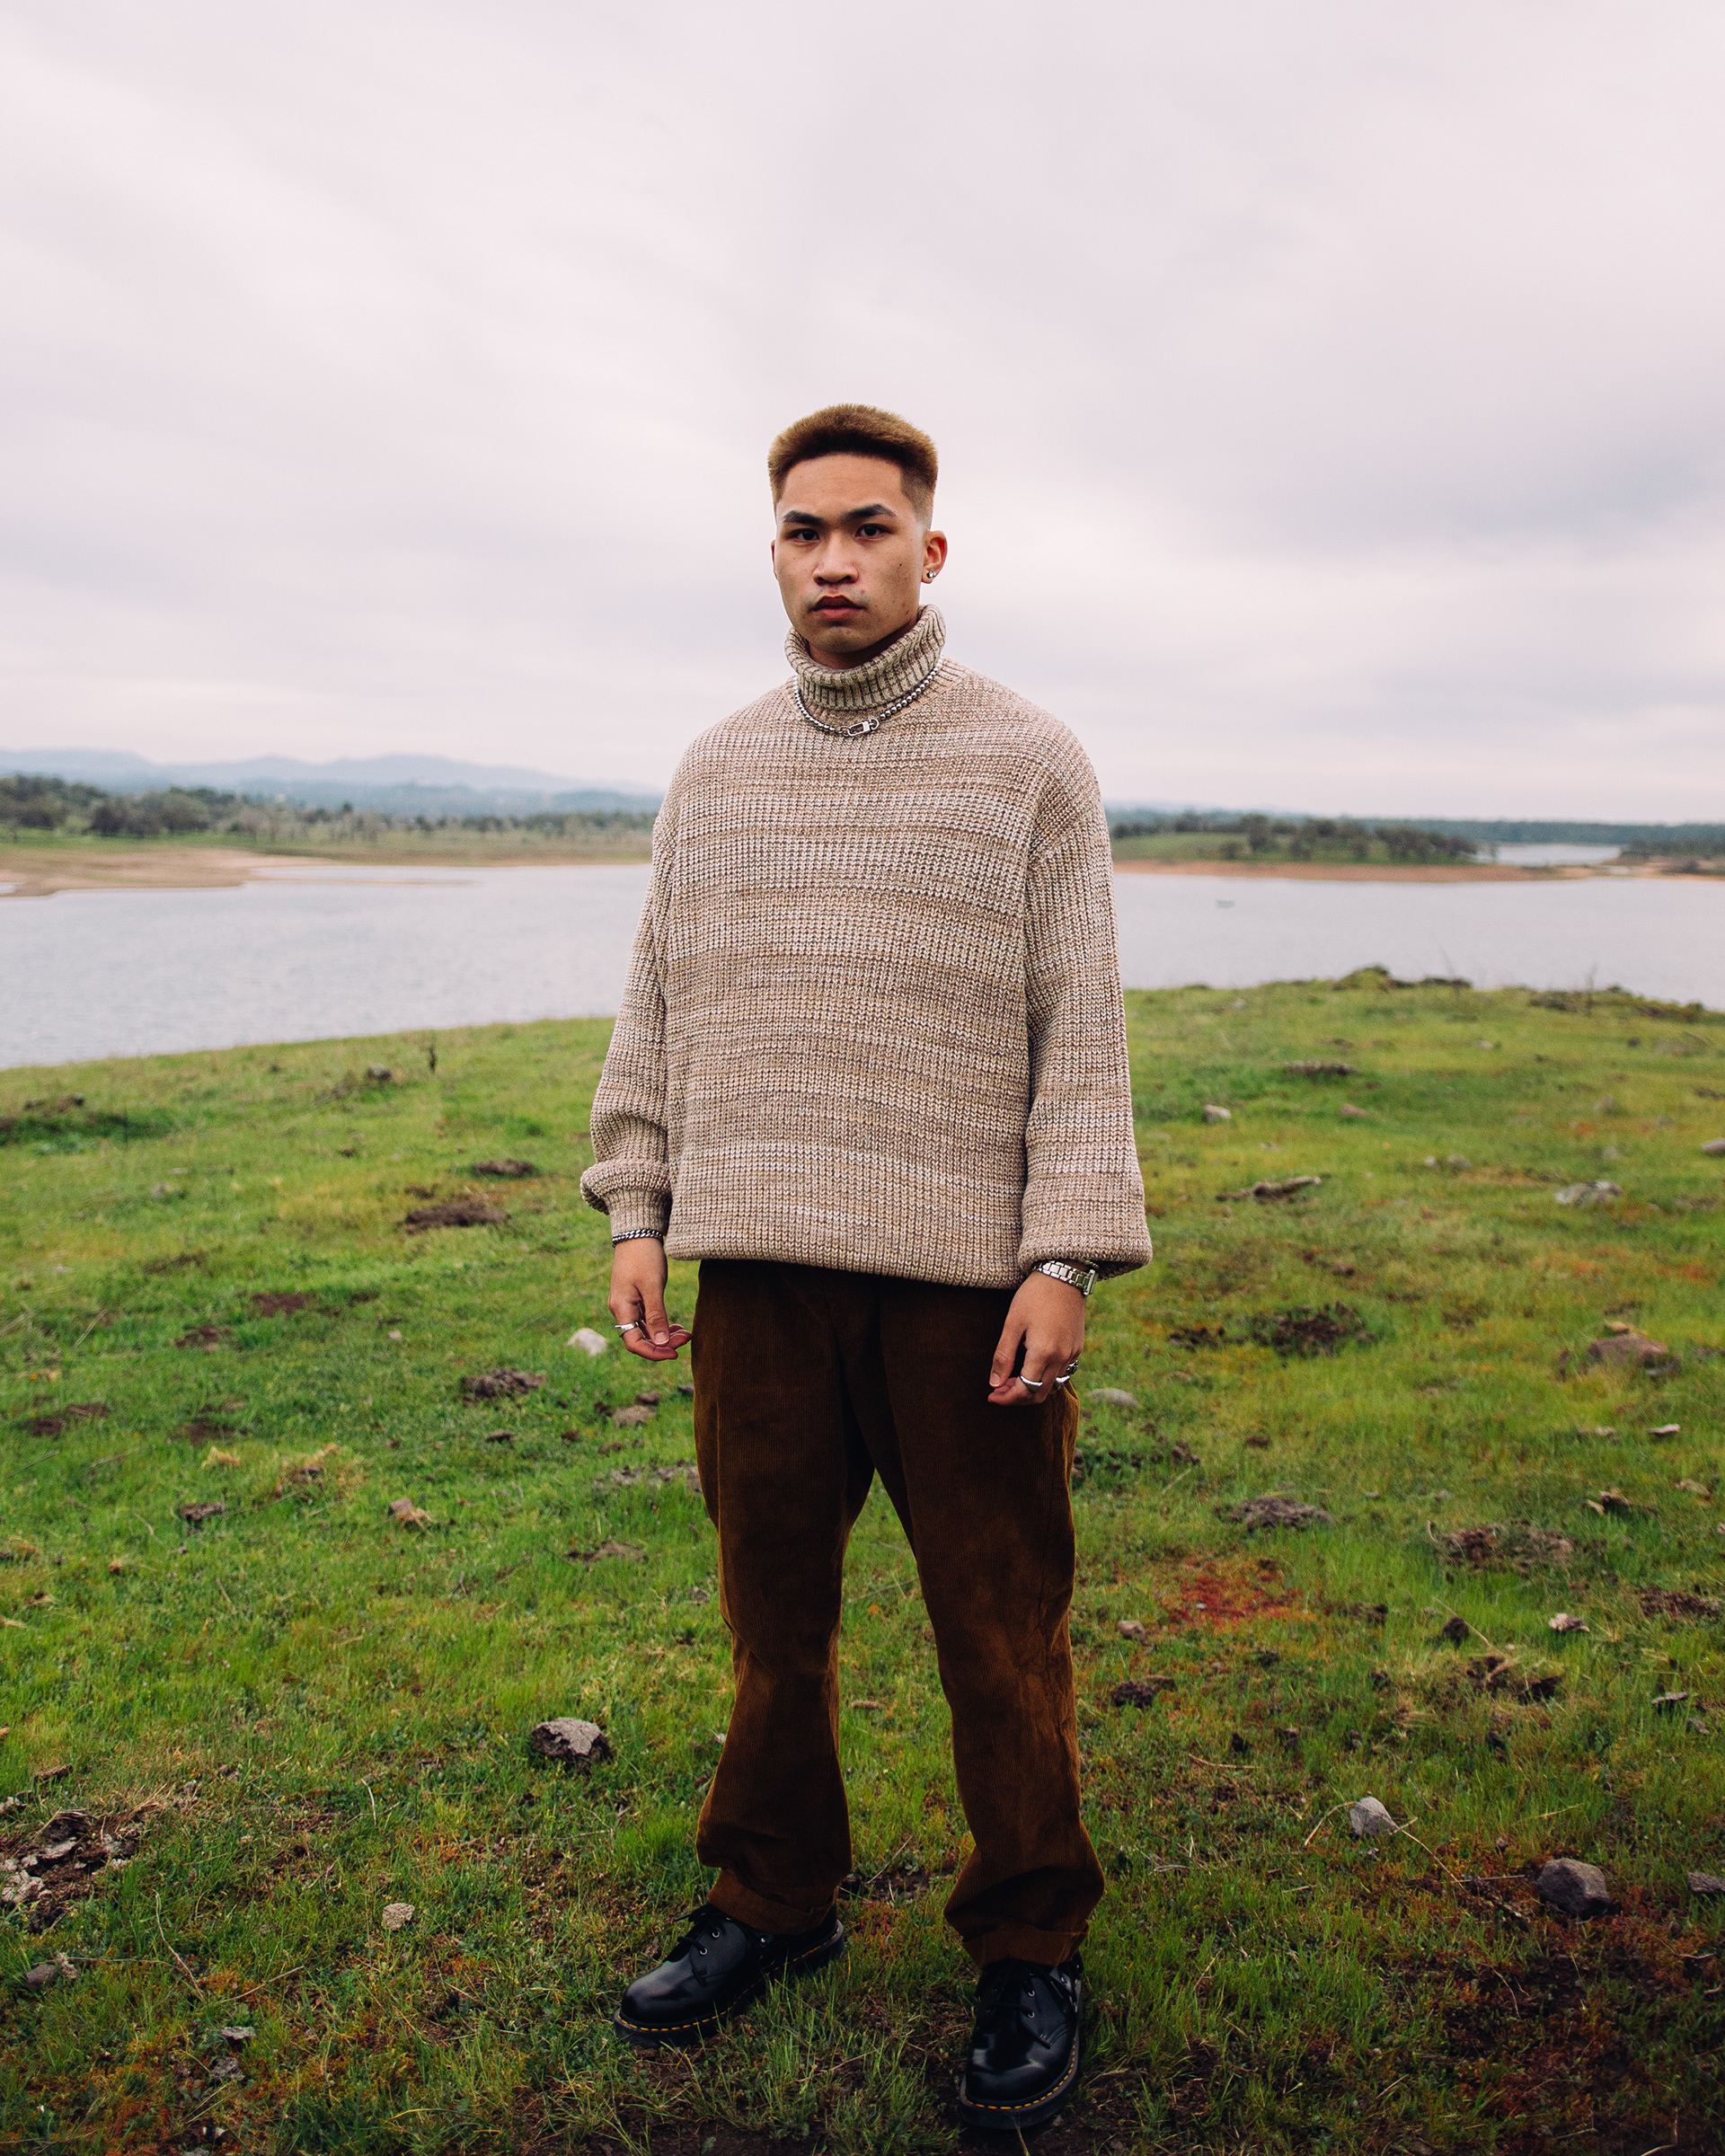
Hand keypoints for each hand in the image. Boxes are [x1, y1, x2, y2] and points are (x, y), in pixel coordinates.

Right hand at [607, 1237, 690, 1361]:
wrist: (638, 1233)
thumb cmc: (644, 1257)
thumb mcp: (653, 1286)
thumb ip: (656, 1316)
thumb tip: (661, 1343)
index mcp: (621, 1308)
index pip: (634, 1343)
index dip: (654, 1353)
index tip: (675, 1353)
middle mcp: (621, 1310)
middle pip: (641, 1338)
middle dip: (663, 1343)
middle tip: (687, 1339)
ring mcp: (628, 1304)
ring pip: (645, 1330)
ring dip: (664, 1335)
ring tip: (685, 1333)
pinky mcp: (635, 1298)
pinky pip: (647, 1320)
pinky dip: (661, 1325)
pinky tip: (676, 1326)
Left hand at [988, 1272, 1084, 1406]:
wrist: (1063, 1275)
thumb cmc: (1033, 1296)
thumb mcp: (1012, 1324)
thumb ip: (1003, 1356)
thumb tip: (995, 1384)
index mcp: (1043, 1353)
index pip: (1025, 1390)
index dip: (1007, 1398)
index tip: (991, 1396)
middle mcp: (1061, 1358)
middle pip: (1039, 1394)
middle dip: (1017, 1397)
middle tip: (999, 1389)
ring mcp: (1072, 1354)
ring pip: (1052, 1386)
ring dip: (1031, 1388)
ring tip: (1012, 1378)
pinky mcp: (1077, 1347)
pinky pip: (1061, 1372)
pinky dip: (1044, 1377)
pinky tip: (1031, 1366)